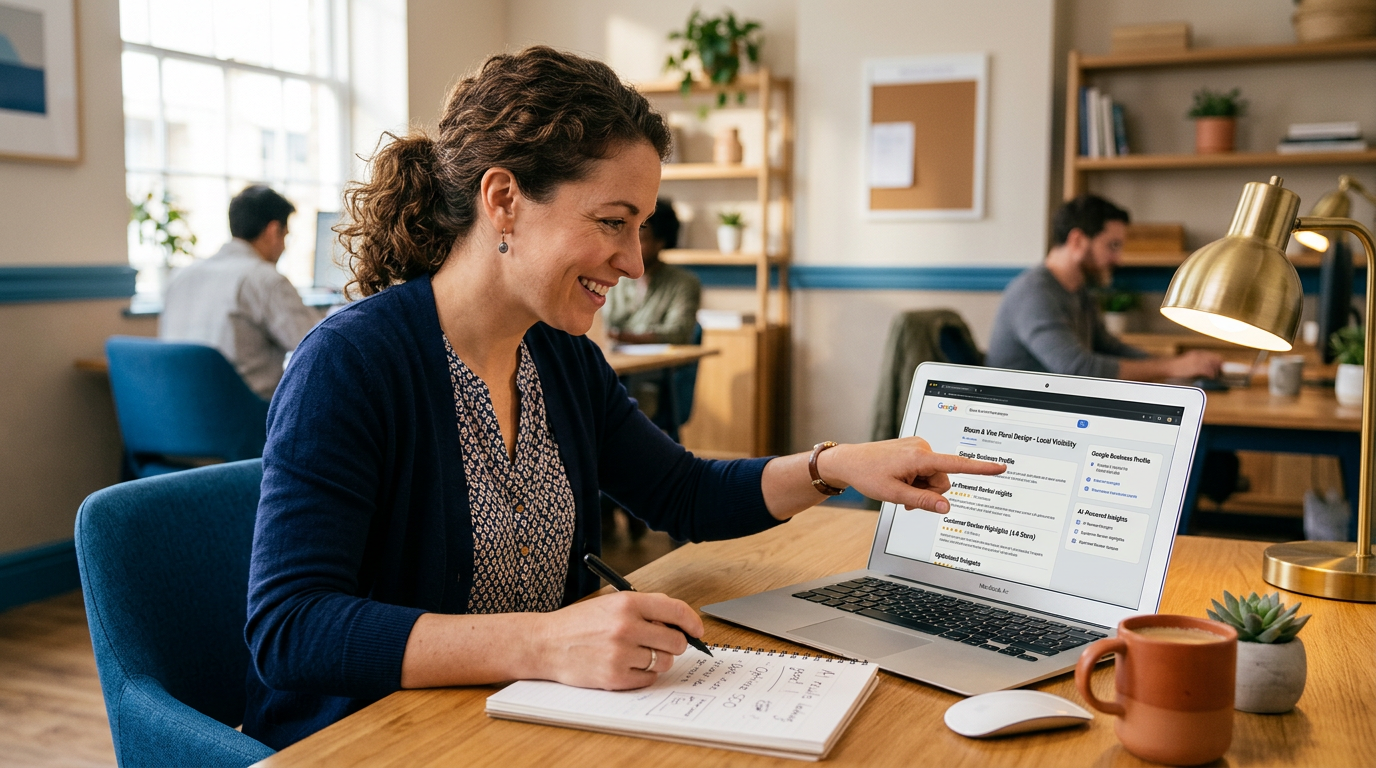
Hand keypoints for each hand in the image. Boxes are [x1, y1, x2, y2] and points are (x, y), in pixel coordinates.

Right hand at [534, 591, 700, 689]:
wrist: (545, 644)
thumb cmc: (579, 624)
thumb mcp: (611, 604)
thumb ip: (645, 609)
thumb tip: (680, 623)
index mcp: (628, 603)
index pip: (676, 610)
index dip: (692, 622)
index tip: (697, 630)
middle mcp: (626, 627)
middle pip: (676, 641)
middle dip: (675, 644)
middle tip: (663, 644)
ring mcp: (621, 653)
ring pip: (665, 662)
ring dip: (659, 660)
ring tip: (639, 654)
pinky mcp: (615, 676)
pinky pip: (649, 679)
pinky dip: (644, 674)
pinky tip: (627, 665)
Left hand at [818, 438, 1005, 513]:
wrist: (849, 461)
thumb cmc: (868, 475)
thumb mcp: (895, 494)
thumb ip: (922, 501)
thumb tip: (946, 507)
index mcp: (920, 456)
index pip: (956, 465)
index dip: (980, 468)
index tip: (1000, 468)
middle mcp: (922, 448)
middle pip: (943, 479)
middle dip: (929, 492)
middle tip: (905, 496)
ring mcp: (918, 447)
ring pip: (934, 477)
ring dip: (921, 487)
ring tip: (900, 488)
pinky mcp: (915, 449)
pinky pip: (926, 470)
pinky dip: (917, 479)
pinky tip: (901, 480)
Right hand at [1169, 350, 1222, 378]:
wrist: (1168, 367)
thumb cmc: (1176, 366)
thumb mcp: (1187, 360)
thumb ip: (1196, 361)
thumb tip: (1204, 367)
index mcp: (1196, 353)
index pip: (1212, 355)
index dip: (1218, 360)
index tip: (1220, 365)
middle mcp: (1199, 356)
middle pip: (1215, 359)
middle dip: (1219, 365)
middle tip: (1221, 371)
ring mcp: (1198, 362)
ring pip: (1213, 365)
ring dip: (1216, 371)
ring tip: (1216, 375)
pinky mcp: (1196, 368)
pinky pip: (1208, 371)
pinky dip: (1211, 375)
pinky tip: (1211, 377)